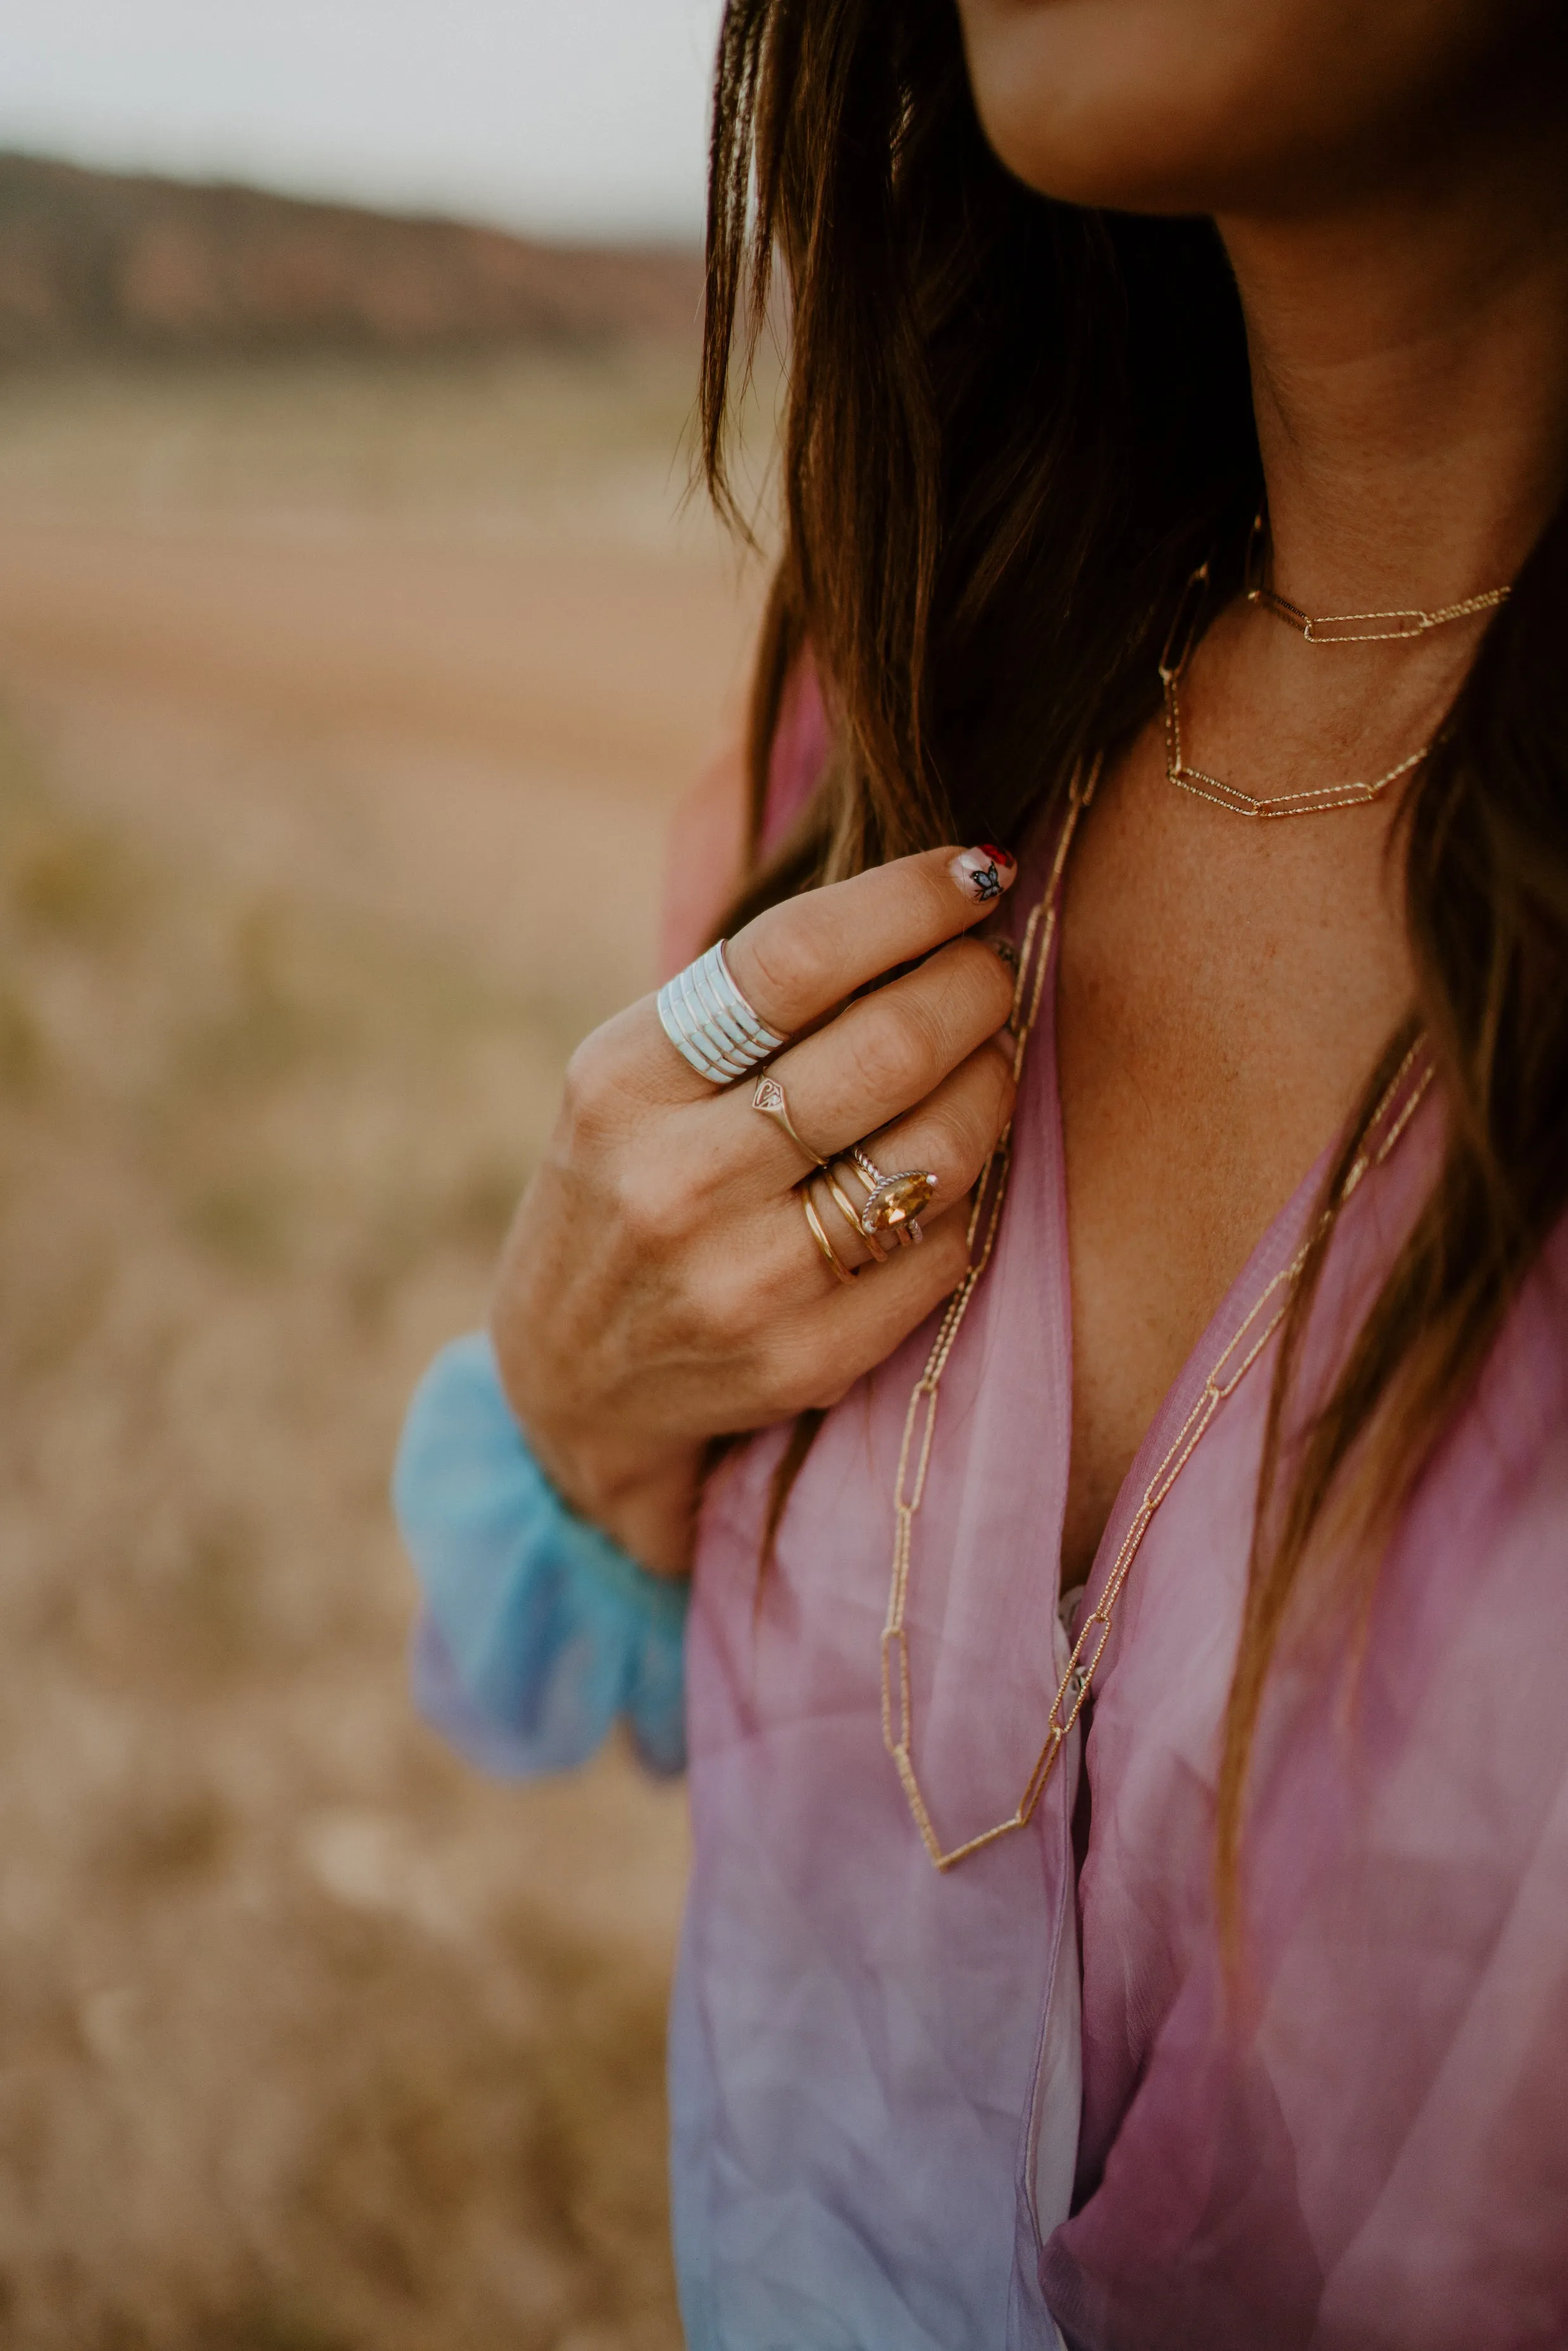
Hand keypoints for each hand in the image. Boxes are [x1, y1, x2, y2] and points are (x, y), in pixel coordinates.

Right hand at [491, 845, 1019, 1572]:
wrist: (569, 1381)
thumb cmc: (625, 1187)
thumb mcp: (633, 1081)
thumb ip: (748, 1005)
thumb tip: (924, 902)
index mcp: (623, 1082)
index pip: (794, 959)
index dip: (909, 902)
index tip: (975, 874)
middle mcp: (676, 1181)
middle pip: (889, 1048)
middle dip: (976, 986)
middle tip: (996, 969)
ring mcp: (743, 1281)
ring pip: (939, 1151)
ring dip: (992, 1084)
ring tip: (983, 1059)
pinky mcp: (803, 1358)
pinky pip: (943, 1246)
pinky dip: (966, 1192)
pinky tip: (947, 1166)